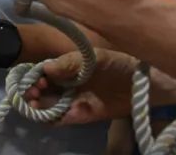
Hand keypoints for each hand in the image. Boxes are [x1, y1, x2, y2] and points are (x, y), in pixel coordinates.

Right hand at [24, 49, 138, 124]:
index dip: (35, 75)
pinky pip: (62, 118)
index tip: (34, 79)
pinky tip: (47, 114)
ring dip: (38, 105)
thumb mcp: (95, 57)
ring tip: (34, 104)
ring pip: (49, 105)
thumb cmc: (119, 63)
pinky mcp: (83, 115)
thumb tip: (46, 68)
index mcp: (68, 67)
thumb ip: (71, 62)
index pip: (44, 71)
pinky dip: (52, 118)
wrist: (143, 83)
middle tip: (32, 93)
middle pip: (43, 89)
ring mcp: (74, 100)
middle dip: (32, 91)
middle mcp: (68, 83)